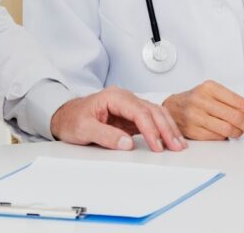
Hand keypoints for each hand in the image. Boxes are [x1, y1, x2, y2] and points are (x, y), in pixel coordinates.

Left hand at [50, 86, 186, 152]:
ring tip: (178, 144)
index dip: (150, 129)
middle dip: (166, 128)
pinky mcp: (131, 115)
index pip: (138, 111)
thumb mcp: (83, 129)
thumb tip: (126, 143)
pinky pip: (151, 120)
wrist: (65, 116)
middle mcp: (125, 98)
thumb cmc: (72, 119)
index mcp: (113, 97)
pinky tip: (170, 139)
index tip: (157, 145)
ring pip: (155, 113)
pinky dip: (162, 129)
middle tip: (176, 146)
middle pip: (152, 110)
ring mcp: (129, 105)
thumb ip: (105, 135)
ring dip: (168, 128)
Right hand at [163, 80, 243, 139]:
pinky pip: (216, 137)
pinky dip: (224, 137)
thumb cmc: (197, 100)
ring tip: (239, 132)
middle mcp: (202, 100)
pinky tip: (224, 134)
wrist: (172, 108)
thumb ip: (232, 102)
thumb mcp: (213, 93)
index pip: (240, 102)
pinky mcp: (192, 130)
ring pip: (227, 129)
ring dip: (238, 133)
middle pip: (235, 117)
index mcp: (211, 87)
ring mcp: (195, 115)